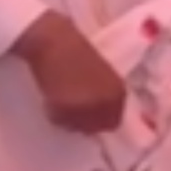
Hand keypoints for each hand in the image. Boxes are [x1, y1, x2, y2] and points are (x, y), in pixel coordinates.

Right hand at [13, 11, 126, 132]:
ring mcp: (88, 107)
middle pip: (96, 128)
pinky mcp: (66, 108)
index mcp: (118, 92)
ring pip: (76, 127)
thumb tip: (99, 115)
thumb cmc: (78, 52)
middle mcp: (107, 102)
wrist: (56, 42)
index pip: (114, 122)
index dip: (99, 120)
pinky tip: (51, 97)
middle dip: (84, 122)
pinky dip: (54, 114)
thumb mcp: (102, 75)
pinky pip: (60, 121)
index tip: (87, 114)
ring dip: (68, 119)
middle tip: (71, 109)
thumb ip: (105, 95)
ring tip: (61, 101)